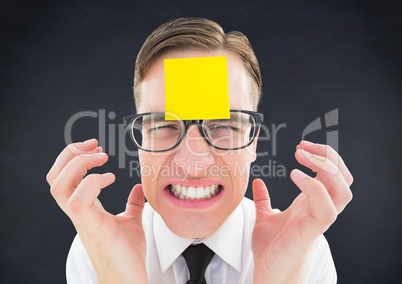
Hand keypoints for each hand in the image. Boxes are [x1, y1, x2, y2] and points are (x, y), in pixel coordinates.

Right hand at [46, 139, 147, 283]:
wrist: (129, 278)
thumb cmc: (127, 253)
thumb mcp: (131, 221)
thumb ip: (132, 204)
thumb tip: (138, 189)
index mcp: (85, 208)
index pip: (64, 177)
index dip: (74, 157)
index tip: (96, 146)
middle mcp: (78, 212)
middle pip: (55, 177)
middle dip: (71, 154)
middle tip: (94, 144)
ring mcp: (82, 219)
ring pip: (59, 185)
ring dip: (78, 164)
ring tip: (101, 157)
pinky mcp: (91, 227)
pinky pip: (78, 200)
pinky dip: (92, 182)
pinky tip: (110, 178)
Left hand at [252, 141, 352, 283]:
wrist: (268, 274)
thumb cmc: (270, 248)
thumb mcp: (264, 216)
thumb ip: (263, 200)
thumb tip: (258, 182)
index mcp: (311, 203)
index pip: (333, 175)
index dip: (322, 156)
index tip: (300, 146)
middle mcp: (319, 209)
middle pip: (344, 178)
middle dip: (328, 156)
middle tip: (303, 146)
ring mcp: (318, 219)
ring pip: (343, 190)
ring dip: (326, 167)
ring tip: (302, 155)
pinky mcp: (312, 231)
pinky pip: (325, 207)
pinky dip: (314, 187)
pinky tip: (295, 175)